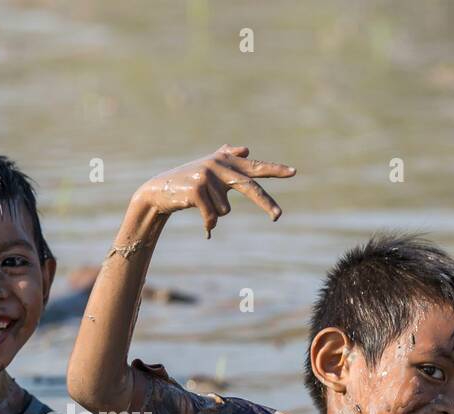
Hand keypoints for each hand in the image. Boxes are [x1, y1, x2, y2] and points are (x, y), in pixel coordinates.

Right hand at [133, 144, 295, 237]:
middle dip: (265, 204)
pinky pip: (212, 217)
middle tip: (278, 217)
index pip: (255, 167)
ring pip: (225, 210)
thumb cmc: (187, 182)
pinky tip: (195, 213)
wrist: (159, 190)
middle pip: (249, 188)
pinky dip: (206, 224)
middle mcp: (219, 165)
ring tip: (199, 204)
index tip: (294, 172)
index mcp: (226, 160)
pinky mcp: (197, 189)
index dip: (275, 170)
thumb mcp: (209, 169)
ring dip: (213, 214)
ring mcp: (207, 176)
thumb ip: (228, 158)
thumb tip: (246, 148)